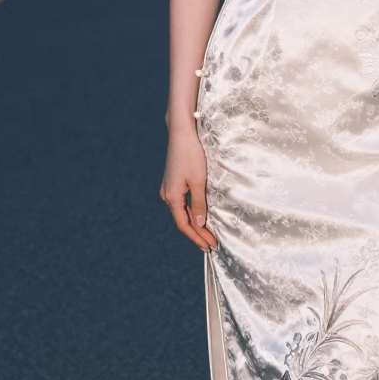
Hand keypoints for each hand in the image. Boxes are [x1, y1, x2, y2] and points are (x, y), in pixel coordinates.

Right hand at [160, 127, 218, 252]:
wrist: (181, 133)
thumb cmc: (191, 155)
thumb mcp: (198, 181)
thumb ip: (198, 203)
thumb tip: (199, 223)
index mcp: (172, 197)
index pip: (184, 225)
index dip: (197, 237)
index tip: (210, 246)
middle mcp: (167, 195)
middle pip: (182, 220)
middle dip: (197, 233)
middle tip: (212, 244)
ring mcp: (169, 188)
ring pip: (182, 211)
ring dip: (194, 223)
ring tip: (207, 234)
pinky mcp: (173, 181)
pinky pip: (182, 202)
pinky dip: (191, 211)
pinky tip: (199, 214)